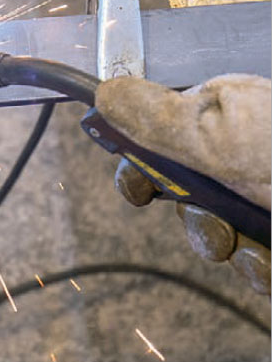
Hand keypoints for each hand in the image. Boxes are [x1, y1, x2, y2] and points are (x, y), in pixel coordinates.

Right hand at [95, 74, 270, 293]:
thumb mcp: (231, 129)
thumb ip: (160, 116)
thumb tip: (105, 93)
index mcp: (229, 115)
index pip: (163, 133)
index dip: (140, 162)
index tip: (136, 187)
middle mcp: (248, 153)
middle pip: (188, 188)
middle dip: (191, 217)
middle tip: (212, 224)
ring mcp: (268, 194)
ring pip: (223, 229)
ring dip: (228, 245)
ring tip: (257, 246)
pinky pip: (259, 261)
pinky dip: (261, 268)